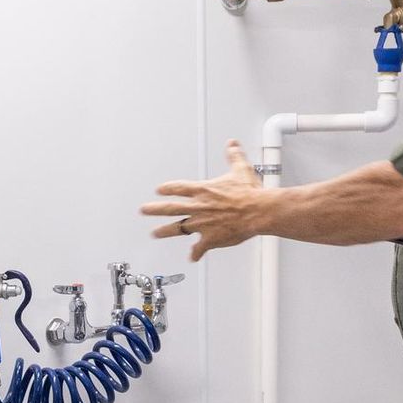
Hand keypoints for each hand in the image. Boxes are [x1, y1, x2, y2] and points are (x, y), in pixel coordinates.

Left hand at [141, 141, 266, 259]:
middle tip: (144, 210)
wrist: (258, 211)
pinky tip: (192, 257)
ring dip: (165, 231)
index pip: (180, 188)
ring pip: (178, 228)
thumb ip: (234, 156)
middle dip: (154, 209)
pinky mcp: (210, 239)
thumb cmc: (250, 193)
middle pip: (170, 208)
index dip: (168, 189)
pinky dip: (196, 253)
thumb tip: (232, 145)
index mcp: (204, 190)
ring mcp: (202, 224)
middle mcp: (199, 207)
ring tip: (155, 233)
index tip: (159, 190)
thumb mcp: (241, 169)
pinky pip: (199, 248)